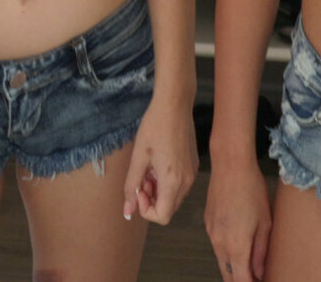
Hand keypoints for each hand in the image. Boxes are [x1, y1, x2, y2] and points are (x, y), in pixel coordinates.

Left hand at [122, 90, 198, 223]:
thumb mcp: (138, 157)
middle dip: (151, 199)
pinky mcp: (194, 166)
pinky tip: (159, 163)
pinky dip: (167, 182)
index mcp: (173, 181)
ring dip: (158, 191)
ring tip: (149, 169)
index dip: (145, 209)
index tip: (138, 188)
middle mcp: (187, 182)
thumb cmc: (154, 127)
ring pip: (174, 197)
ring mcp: (193, 174)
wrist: (175, 104)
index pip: (162, 217)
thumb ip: (132, 186)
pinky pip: (180, 185)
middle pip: (168, 209)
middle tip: (142, 177)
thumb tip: (127, 212)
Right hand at [204, 158, 271, 280]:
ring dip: (234, 267)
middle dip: (240, 280)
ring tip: (251, 264)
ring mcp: (211, 233)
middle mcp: (219, 243)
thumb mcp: (265, 222)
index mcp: (236, 245)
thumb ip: (261, 251)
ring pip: (221, 261)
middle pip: (227, 275)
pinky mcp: (208, 223)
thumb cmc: (251, 189)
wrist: (230, 164)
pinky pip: (217, 246)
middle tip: (255, 277)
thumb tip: (260, 272)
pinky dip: (227, 251)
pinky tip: (239, 243)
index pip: (240, 280)